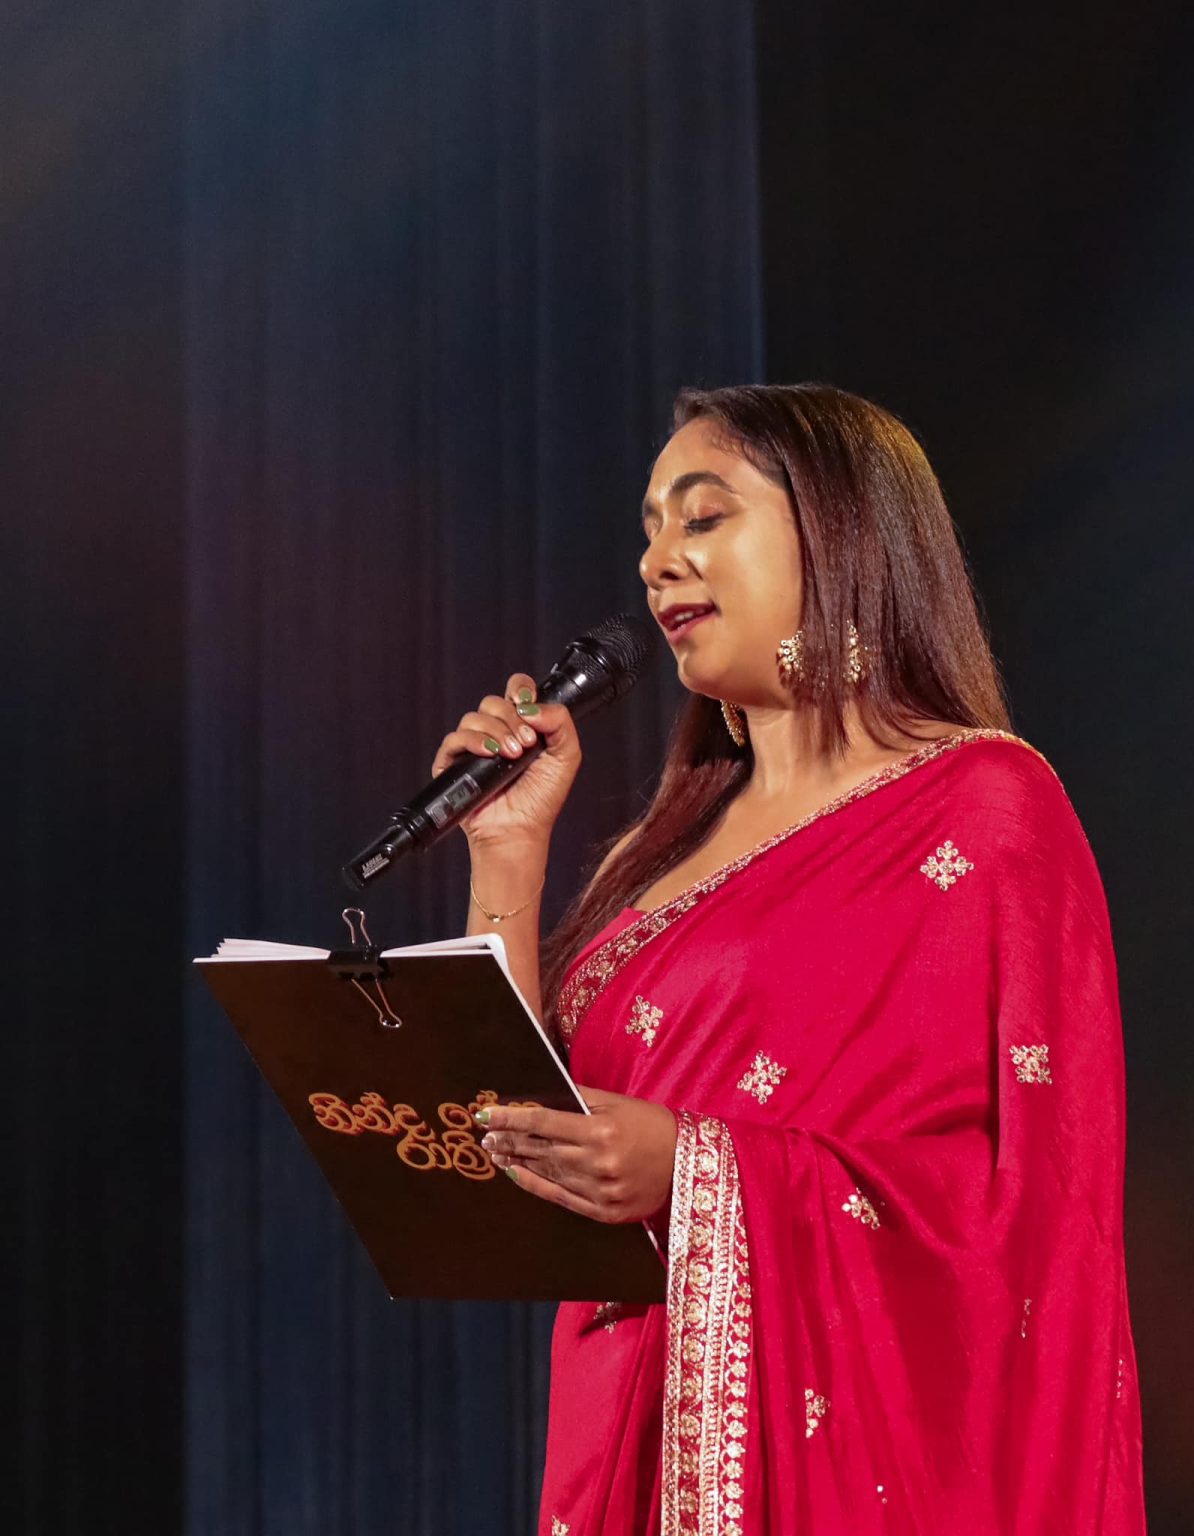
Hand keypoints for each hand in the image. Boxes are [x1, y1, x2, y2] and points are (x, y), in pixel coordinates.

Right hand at [429, 672, 580, 847]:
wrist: (520, 829)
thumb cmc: (541, 799)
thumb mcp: (566, 755)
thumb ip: (560, 721)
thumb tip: (531, 705)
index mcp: (521, 726)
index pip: (515, 690)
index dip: (520, 690)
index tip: (528, 705)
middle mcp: (496, 732)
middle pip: (493, 702)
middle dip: (512, 719)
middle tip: (527, 744)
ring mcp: (473, 747)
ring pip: (473, 717)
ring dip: (496, 732)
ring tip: (511, 755)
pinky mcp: (453, 763)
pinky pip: (454, 738)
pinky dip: (473, 742)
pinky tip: (490, 754)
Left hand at [477, 1086, 677, 1222]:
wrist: (687, 1164)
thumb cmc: (652, 1126)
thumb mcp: (618, 1103)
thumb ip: (580, 1099)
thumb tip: (543, 1095)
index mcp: (601, 1131)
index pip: (543, 1122)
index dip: (512, 1117)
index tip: (486, 1114)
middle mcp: (598, 1162)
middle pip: (541, 1149)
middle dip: (510, 1140)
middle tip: (486, 1134)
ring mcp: (600, 1191)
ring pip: (548, 1173)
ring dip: (518, 1161)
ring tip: (496, 1152)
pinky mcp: (604, 1212)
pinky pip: (561, 1198)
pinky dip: (536, 1185)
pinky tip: (516, 1174)